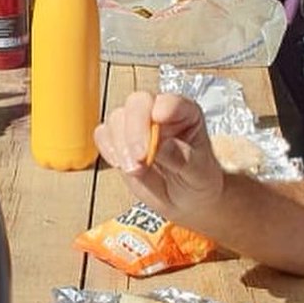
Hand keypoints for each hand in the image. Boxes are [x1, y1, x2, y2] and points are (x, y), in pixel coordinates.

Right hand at [93, 91, 224, 222]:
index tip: (156, 131)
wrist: (187, 200)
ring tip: (135, 170)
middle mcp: (159, 113)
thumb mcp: (200, 173)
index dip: (162, 111)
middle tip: (140, 158)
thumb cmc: (199, 181)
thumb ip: (183, 158)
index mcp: (186, 113)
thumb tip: (162, 146)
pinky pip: (103, 134)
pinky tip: (121, 164)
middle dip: (135, 131)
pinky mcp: (120, 139)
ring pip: (117, 118)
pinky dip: (108, 149)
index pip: (170, 102)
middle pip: (138, 103)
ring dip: (121, 145)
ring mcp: (137, 125)